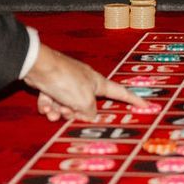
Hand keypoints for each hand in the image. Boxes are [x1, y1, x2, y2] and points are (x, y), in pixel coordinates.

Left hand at [25, 45, 152, 119]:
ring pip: (67, 107)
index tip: (145, 105)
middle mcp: (84, 82)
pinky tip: (44, 105)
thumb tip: (88, 116)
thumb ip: (90, 112)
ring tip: (53, 109)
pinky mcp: (52, 85)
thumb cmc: (65, 80)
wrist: (38, 68)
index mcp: (97, 83)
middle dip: (74, 114)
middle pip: (86, 107)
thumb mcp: (84, 102)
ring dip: (59, 111)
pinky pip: (53, 103)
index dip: (133, 100)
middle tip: (67, 111)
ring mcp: (67, 83)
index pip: (120, 93)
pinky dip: (48, 106)